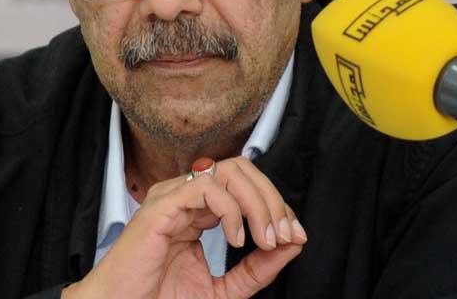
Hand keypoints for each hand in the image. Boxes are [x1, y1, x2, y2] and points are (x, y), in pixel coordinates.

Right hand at [64, 157, 307, 298]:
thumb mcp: (224, 289)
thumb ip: (258, 269)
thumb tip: (293, 243)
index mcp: (199, 210)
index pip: (245, 186)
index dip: (276, 207)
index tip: (294, 237)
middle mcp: (186, 196)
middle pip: (241, 169)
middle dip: (272, 200)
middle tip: (283, 235)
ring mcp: (172, 196)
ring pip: (228, 171)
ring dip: (257, 203)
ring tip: (265, 238)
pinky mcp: (161, 205)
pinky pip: (207, 187)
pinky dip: (231, 210)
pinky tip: (236, 239)